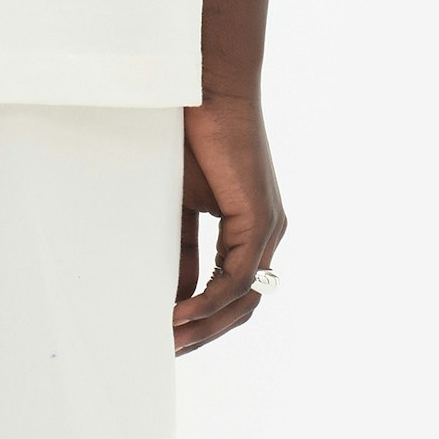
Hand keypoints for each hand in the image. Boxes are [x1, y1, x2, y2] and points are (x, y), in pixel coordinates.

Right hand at [173, 87, 284, 355]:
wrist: (205, 87)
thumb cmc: (191, 133)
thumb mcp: (180, 202)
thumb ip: (182, 247)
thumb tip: (177, 293)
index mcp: (248, 229)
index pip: (231, 292)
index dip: (204, 319)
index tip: (171, 337)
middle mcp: (266, 234)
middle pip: (242, 306)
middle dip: (206, 334)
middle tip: (169, 352)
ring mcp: (268, 229)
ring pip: (243, 300)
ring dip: (207, 327)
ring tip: (171, 342)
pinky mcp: (260, 219)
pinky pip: (236, 278)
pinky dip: (208, 301)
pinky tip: (181, 314)